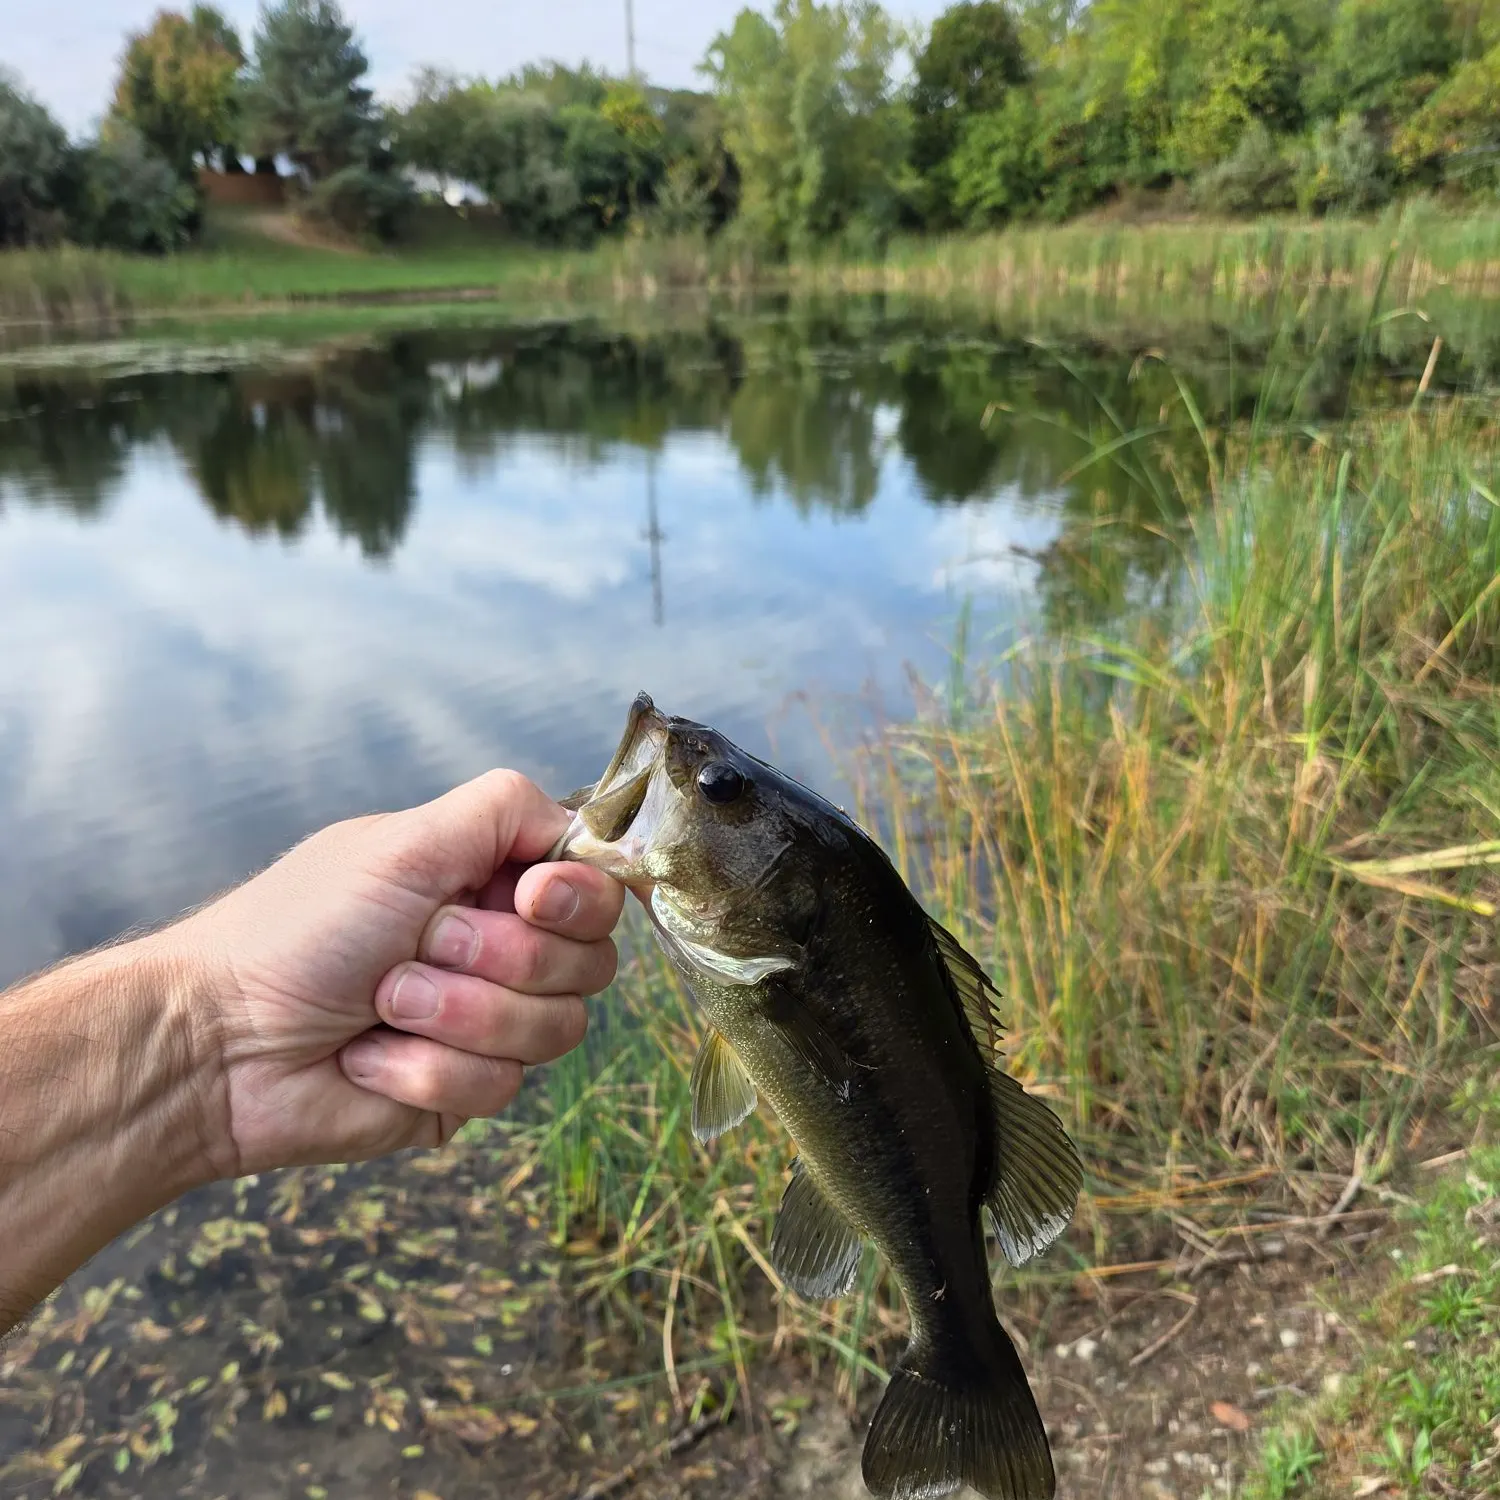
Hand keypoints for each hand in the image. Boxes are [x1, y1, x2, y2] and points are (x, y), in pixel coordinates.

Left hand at [176, 769, 623, 1176]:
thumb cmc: (299, 930)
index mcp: (491, 881)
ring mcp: (488, 1024)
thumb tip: (584, 826)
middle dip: (498, 958)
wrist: (219, 1043)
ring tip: (381, 1003)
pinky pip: (501, 1086)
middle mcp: (501, 949)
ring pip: (555, 1030)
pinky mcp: (465, 1090)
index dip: (577, 897)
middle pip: (591, 962)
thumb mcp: (404, 843)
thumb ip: (505, 810)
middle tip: (420, 945)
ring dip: (456, 1014)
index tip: (529, 899)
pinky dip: (423, 1068)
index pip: (596, 887)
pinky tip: (366, 1057)